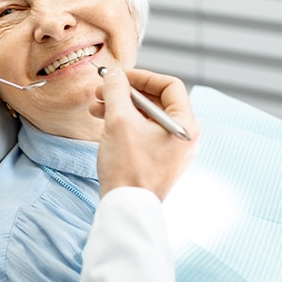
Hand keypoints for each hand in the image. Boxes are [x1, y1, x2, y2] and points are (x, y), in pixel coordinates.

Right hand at [89, 68, 198, 200]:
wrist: (125, 208)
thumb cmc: (128, 167)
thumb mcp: (119, 120)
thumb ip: (116, 90)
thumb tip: (113, 74)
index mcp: (185, 125)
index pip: (170, 85)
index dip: (142, 76)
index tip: (119, 76)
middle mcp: (183, 137)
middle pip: (156, 101)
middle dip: (126, 92)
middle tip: (102, 89)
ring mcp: (171, 151)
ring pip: (146, 117)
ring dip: (121, 107)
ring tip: (95, 106)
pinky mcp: (158, 161)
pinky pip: (143, 133)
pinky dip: (124, 124)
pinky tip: (102, 122)